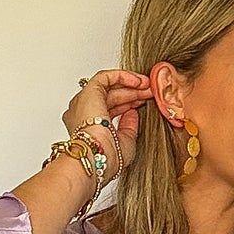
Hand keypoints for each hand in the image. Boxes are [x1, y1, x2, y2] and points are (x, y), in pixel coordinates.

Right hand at [64, 68, 153, 184]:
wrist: (99, 156)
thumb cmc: (108, 157)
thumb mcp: (125, 142)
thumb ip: (129, 127)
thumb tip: (133, 113)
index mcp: (88, 127)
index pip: (110, 109)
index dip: (129, 104)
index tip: (145, 102)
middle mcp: (83, 113)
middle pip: (111, 97)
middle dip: (133, 93)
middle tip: (150, 91)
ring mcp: (84, 102)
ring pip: (109, 87)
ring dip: (130, 85)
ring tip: (148, 85)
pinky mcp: (88, 92)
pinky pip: (105, 77)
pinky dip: (122, 76)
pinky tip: (137, 81)